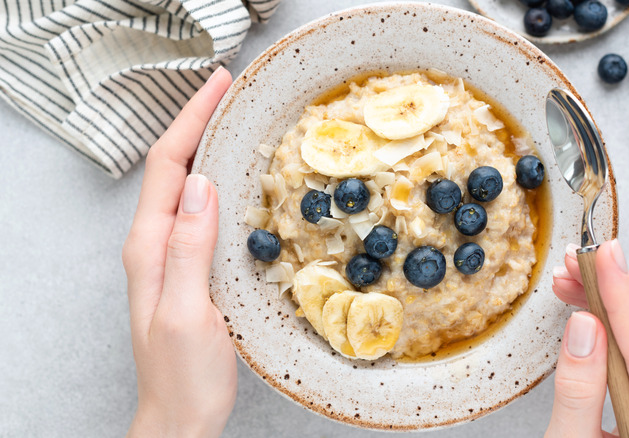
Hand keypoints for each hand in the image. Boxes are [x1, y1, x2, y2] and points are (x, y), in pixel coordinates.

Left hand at [122, 67, 235, 437]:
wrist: (180, 416)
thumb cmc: (184, 375)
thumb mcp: (189, 312)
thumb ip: (189, 249)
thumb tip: (203, 185)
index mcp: (150, 247)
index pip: (168, 167)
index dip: (191, 120)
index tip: (218, 85)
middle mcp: (154, 244)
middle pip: (173, 167)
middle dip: (197, 121)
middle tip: (230, 91)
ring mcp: (170, 255)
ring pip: (186, 185)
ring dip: (206, 146)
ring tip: (234, 120)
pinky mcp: (188, 267)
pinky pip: (199, 210)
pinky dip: (217, 180)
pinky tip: (236, 178)